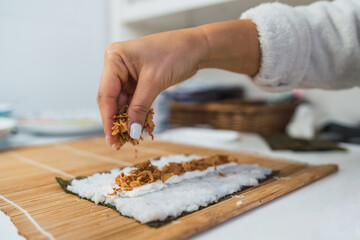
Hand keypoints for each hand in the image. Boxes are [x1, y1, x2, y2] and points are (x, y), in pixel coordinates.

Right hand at [97, 20, 259, 147]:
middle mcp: (117, 66)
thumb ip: (140, 107)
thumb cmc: (175, 53)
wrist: (197, 47)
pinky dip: (139, 114)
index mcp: (114, 58)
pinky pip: (135, 102)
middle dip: (117, 121)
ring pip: (123, 103)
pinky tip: (144, 127)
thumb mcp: (154, 81)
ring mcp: (128, 74)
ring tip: (132, 138)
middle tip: (119, 143)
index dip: (108, 118)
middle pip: (111, 99)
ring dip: (129, 120)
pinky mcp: (139, 81)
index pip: (106, 93)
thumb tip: (131, 131)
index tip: (111, 139)